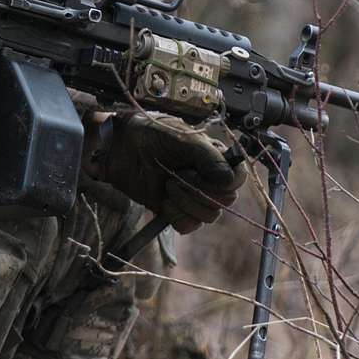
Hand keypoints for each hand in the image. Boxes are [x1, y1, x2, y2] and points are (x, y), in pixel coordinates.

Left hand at [83, 110, 244, 232]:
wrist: (119, 147)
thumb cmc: (150, 134)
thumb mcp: (181, 137)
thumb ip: (208, 156)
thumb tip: (229, 179)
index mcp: (215, 157)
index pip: (238, 179)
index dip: (225, 182)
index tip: (200, 172)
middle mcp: (208, 178)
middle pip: (225, 200)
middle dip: (199, 190)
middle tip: (177, 175)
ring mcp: (193, 195)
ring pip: (209, 215)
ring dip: (186, 202)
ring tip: (167, 184)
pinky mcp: (176, 210)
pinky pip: (189, 225)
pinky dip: (176, 216)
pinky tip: (163, 201)